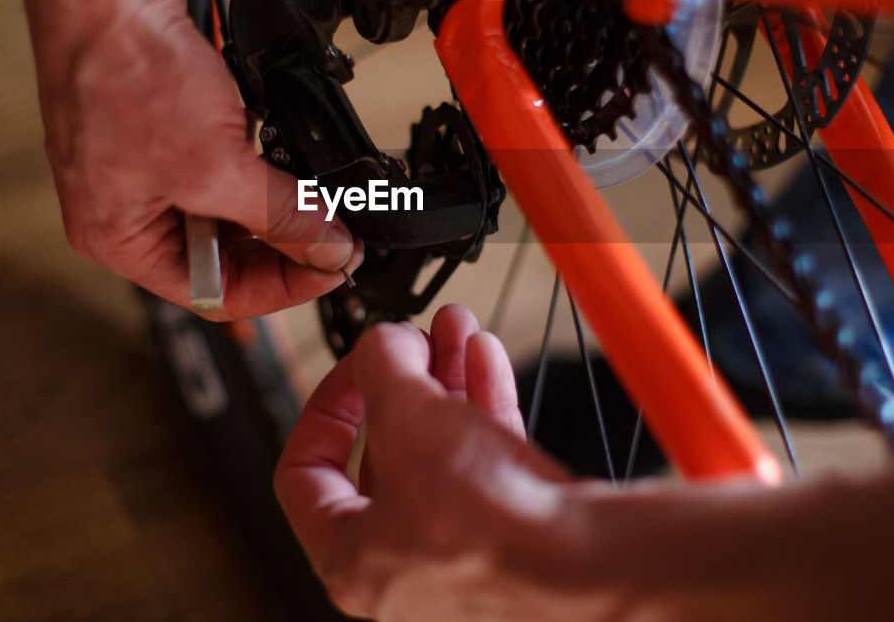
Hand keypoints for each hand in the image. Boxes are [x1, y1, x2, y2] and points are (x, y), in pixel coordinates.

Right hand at [9, 0, 360, 318]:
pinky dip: (261, 163)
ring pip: (227, 207)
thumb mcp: (216, 169)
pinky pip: (223, 161)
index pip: (213, 293)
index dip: (281, 287)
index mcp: (118, 237)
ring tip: (322, 198)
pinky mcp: (165, 119)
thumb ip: (279, 215)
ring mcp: (144, 161)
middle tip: (339, 233)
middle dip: (283, 244)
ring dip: (275, 204)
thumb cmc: (126, 71)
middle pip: (222, 253)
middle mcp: (124, 206)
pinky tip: (289, 155)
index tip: (333, 268)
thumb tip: (328, 247)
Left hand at [275, 304, 584, 620]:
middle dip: (402, 380)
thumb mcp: (408, 418)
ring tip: (455, 329)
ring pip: (440, 449)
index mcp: (351, 560)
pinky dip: (481, 404)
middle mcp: (402, 565)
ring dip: (446, 379)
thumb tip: (382, 343)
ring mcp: (461, 551)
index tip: (355, 368)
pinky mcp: (512, 534)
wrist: (588, 564)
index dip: (325, 406)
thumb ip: (381, 366)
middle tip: (414, 340)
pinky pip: (485, 460)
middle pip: (384, 451)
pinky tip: (485, 357)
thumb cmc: (488, 526)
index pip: (306, 475)